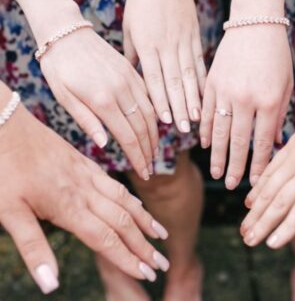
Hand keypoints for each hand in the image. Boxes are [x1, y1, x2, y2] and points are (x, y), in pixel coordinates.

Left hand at [0, 92, 168, 294]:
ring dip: (144, 220)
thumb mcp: (9, 212)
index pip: (106, 238)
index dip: (127, 259)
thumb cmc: (6, 169)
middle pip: (122, 221)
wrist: (10, 126)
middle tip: (162, 264)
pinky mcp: (85, 162)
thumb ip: (33, 248)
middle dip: (144, 245)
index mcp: (69, 205)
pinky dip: (130, 198)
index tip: (147, 274)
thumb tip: (50, 285)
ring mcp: (87, 174)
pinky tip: (135, 204)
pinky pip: (115, 183)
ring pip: (124, 199)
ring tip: (160, 234)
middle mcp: (85, 190)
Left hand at [40, 26, 158, 180]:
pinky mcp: (131, 70)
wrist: (66, 33)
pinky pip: (149, 95)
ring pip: (151, 111)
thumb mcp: (64, 97)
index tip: (145, 173)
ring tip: (153, 150)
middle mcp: (122, 89)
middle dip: (149, 150)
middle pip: (143, 127)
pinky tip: (153, 124)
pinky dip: (155, 113)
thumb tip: (105, 144)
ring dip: (154, 133)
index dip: (138, 157)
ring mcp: (129, 78)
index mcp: (103, 99)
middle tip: (151, 167)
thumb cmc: (59, 67)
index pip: (128, 136)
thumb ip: (87, 121)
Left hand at [123, 0, 205, 131]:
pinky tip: (206, 94)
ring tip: (197, 118)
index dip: (161, 102)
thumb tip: (130, 76)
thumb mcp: (128, 27)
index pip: (154, 79)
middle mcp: (166, 46)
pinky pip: (199, 61)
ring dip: (193, 98)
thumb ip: (131, 54)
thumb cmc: (140, 1)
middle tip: (185, 130)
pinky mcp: (194, 36)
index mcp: (147, 45)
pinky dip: (202, 79)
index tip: (166, 122)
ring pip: (189, 75)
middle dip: (179, 107)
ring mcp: (183, 41)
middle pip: (174, 82)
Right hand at [200, 25, 292, 188]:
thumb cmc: (276, 54)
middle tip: (231, 185)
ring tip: (216, 172)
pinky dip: (205, 129)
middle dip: (235, 166)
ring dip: (217, 154)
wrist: (254, 23)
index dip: (259, 164)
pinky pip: (205, 112)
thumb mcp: (286, 84)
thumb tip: (274, 141)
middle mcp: (245, 99)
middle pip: (238, 141)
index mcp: (268, 100)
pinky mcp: (211, 82)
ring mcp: (225, 91)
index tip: (255, 181)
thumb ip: (279, 113)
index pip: (263, 141)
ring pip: (219, 130)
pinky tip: (204, 143)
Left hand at [240, 86, 294, 248]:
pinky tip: (273, 242)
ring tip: (250, 241)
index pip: (269, 174)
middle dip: (254, 214)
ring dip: (262, 224)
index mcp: (293, 147)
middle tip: (243, 231)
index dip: (257, 192)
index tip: (248, 204)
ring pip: (278, 203)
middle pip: (268, 191)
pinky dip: (286, 228)